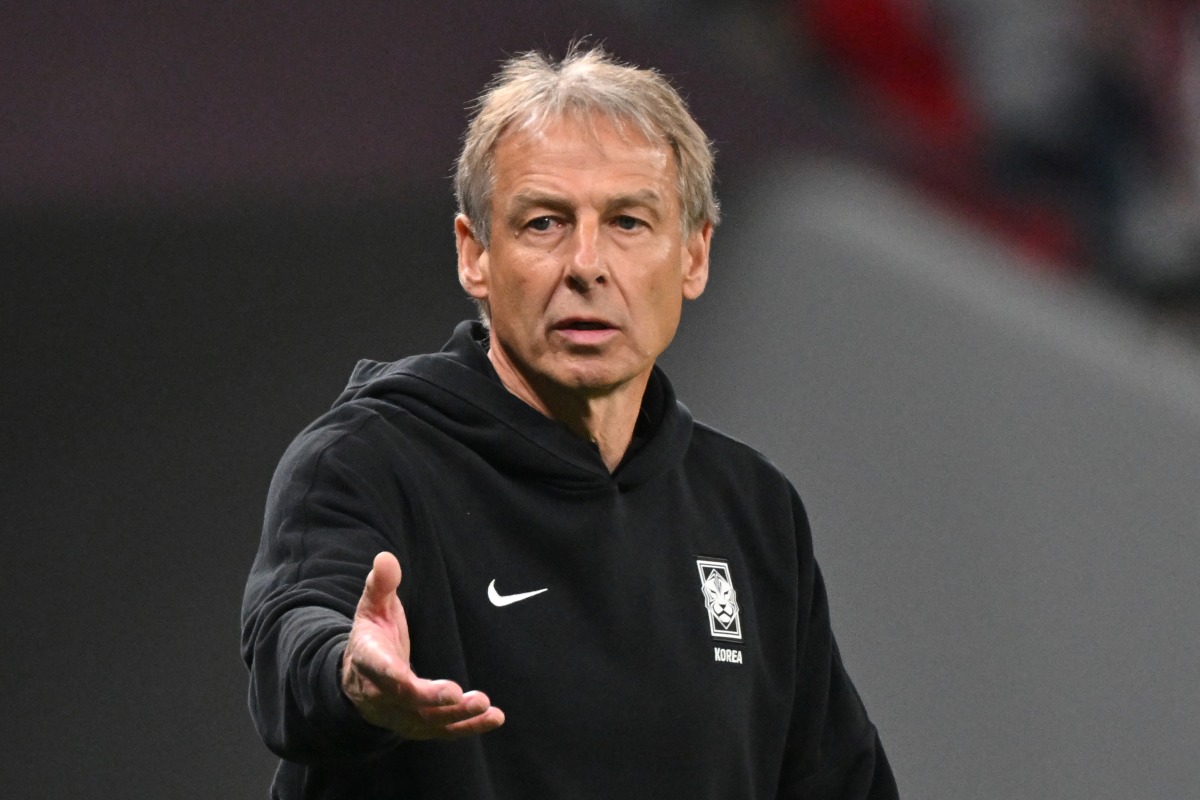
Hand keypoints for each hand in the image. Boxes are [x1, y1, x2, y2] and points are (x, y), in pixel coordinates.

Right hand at [341, 551, 504, 738]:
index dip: (392, 676)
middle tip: (460, 695)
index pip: (379, 670)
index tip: (406, 678)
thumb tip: (386, 557)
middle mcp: (381, 694)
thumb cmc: (372, 636)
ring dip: (457, 716)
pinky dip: (469, 727)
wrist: (356, 679)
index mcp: (369, 660)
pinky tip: (495, 717)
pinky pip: (444, 730)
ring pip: (428, 721)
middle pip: (406, 701)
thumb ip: (381, 585)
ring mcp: (399, 714)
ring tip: (485, 705)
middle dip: (432, 700)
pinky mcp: (418, 725)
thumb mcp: (372, 608)